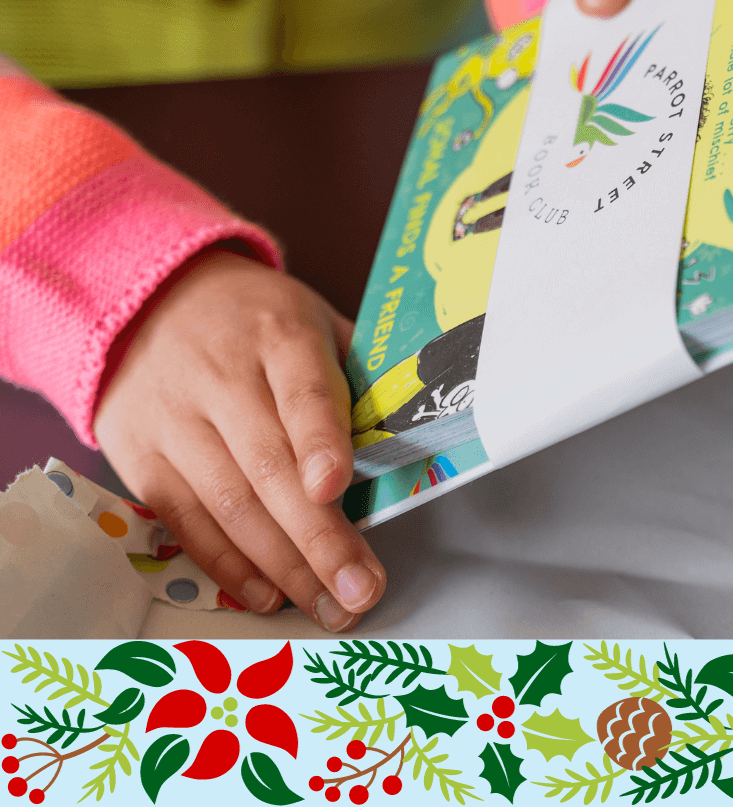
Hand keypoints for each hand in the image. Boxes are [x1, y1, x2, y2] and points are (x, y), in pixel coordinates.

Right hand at [94, 247, 383, 632]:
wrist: (149, 302)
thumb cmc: (256, 321)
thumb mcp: (314, 320)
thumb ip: (358, 375)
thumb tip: (416, 434)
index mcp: (278, 336)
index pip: (302, 392)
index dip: (319, 440)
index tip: (336, 486)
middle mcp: (220, 378)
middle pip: (269, 466)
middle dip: (319, 538)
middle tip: (359, 590)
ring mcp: (174, 420)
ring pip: (229, 505)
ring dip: (284, 566)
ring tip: (330, 606)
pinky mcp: (140, 458)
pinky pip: (185, 522)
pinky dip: (228, 566)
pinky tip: (269, 595)